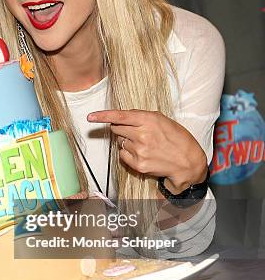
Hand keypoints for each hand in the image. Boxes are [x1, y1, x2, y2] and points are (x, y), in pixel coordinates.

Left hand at [87, 109, 207, 193]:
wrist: (188, 162)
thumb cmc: (177, 139)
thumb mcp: (163, 120)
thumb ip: (142, 117)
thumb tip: (123, 117)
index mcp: (149, 120)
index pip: (120, 116)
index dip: (103, 115)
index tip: (91, 116)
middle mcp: (142, 134)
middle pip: (117, 129)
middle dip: (122, 129)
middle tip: (135, 132)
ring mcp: (139, 150)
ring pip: (120, 142)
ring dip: (127, 142)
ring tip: (145, 145)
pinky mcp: (138, 164)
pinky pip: (123, 155)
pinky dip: (129, 153)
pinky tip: (143, 154)